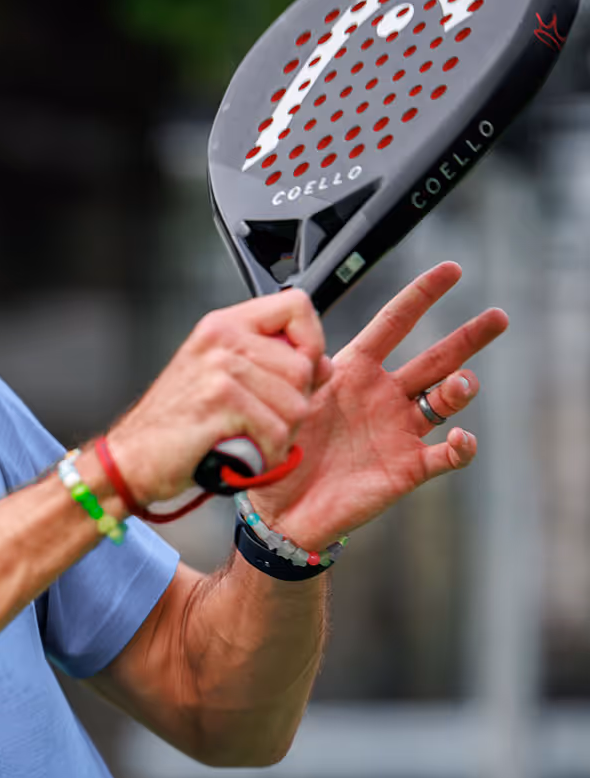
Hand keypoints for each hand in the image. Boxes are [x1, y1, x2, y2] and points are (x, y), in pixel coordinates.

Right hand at [107, 289, 326, 505]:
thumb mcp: (224, 382)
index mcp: (223, 326)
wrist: (132, 459)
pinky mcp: (220, 400)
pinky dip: (266, 454)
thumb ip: (274, 366)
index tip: (298, 370)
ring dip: (280, 435)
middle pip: (304, 365)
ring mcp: (219, 366)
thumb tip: (322, 364)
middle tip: (260, 422)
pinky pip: (277, 431)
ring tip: (248, 439)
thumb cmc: (175, 426)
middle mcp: (221, 338)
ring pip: (296, 403)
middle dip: (294, 405)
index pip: (297, 306)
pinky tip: (242, 453)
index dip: (311, 340)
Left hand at [249, 262, 508, 549]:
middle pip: (437, 358)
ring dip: (460, 388)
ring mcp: (399, 430)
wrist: (280, 508)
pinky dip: (461, 445)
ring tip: (462, 384)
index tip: (452, 269)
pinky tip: (461, 437)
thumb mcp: (284, 399)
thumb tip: (313, 350)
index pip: (394, 323)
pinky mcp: (407, 466)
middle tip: (498, 317)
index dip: (422, 295)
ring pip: (446, 400)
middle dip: (468, 337)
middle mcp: (383, 395)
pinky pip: (446, 454)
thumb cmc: (279, 449)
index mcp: (354, 370)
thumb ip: (303, 371)